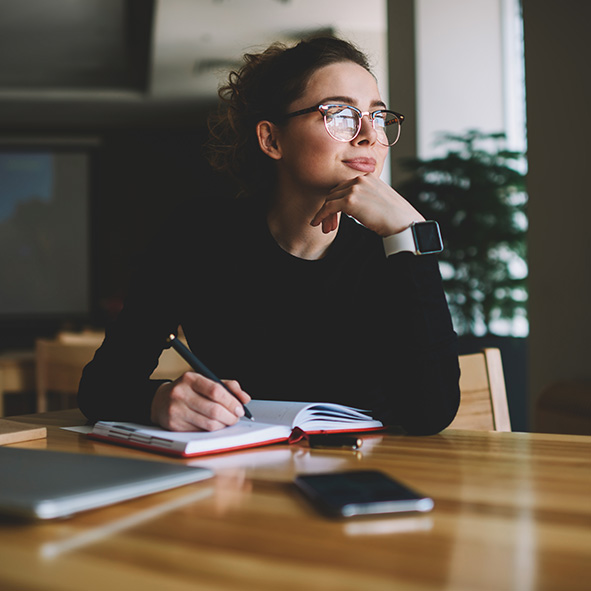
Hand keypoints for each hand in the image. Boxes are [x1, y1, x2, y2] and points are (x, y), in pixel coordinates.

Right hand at [151, 373, 250, 430]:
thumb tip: (245, 398)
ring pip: (209, 423)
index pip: (216, 390)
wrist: (160, 401)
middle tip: (236, 417)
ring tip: (227, 421)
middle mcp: (180, 393)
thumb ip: (228, 387)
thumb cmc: (189, 391)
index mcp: (190, 378)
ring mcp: (176, 410)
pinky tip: (214, 425)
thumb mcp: (206, 381)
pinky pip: (200, 432)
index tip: (240, 408)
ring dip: (223, 425)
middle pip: (214, 409)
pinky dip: (212, 430)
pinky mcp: (174, 425)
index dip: (232, 401)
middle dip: (231, 416)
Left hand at [310, 174, 424, 236]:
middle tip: (327, 223)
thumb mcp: (379, 200)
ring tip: (324, 227)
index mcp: (368, 176)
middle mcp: (360, 178)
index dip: (337, 201)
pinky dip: (320, 215)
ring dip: (325, 214)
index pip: (344, 186)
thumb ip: (365, 197)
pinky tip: (317, 223)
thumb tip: (352, 207)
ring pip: (330, 199)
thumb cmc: (396, 217)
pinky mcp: (350, 200)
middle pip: (335, 192)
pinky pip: (328, 207)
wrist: (404, 223)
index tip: (334, 214)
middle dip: (329, 207)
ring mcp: (355, 188)